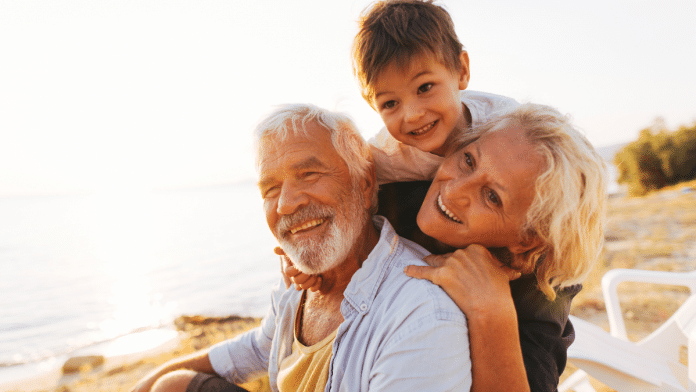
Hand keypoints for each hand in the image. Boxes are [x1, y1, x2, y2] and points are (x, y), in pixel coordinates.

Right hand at [274, 247, 321, 291]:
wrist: (321, 252)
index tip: (300, 264)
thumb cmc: (305, 248)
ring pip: (304, 287)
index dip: (294, 270)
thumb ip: (285, 248)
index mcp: (291, 267)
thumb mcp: (295, 246)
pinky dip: (316, 285)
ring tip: (316, 273)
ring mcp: (305, 280)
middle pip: (296, 281)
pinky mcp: (314, 284)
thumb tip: (275, 249)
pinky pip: (313, 289)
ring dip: (310, 280)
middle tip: (311, 269)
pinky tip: (319, 278)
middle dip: (304, 275)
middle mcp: (296, 275)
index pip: (288, 273)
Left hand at [404, 245, 520, 314]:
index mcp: (477, 249)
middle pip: (449, 257)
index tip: (461, 268)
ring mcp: (451, 263)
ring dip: (430, 264)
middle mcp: (462, 253)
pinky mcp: (441, 275)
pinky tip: (406, 269)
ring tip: (424, 263)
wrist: (491, 306)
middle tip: (445, 271)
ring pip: (436, 261)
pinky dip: (414, 270)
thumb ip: (502, 270)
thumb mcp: (502, 276)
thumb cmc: (498, 293)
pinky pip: (424, 271)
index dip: (461, 262)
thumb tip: (514, 273)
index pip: (464, 253)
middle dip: (447, 264)